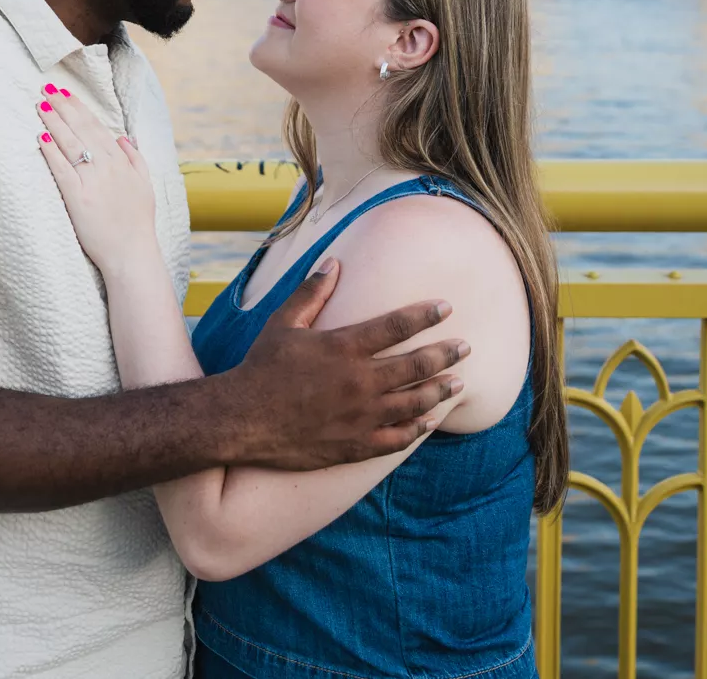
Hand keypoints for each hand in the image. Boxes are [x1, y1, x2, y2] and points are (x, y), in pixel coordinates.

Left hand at [35, 88, 158, 276]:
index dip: (80, 109)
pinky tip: (41, 138)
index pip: (97, 128)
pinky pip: (62, 170)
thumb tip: (123, 138)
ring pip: (71, 145)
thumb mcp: (145, 186)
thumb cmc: (137, 223)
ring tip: (41, 105)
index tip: (67, 94)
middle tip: (48, 90)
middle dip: (64, 108)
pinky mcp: (78, 199)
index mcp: (122, 163)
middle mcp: (108, 168)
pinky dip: (52, 153)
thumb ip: (136, 159)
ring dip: (55, 123)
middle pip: (82, 130)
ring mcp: (93, 182)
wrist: (132, 253)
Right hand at [220, 258, 467, 469]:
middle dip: (445, 354)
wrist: (241, 420)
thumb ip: (312, 293)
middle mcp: (359, 382)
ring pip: (413, 403)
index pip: (396, 326)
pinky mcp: (353, 444)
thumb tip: (334, 262)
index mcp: (343, 348)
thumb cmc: (261, 368)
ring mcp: (359, 416)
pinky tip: (428, 422)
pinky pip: (395, 438)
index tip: (446, 308)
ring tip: (458, 383)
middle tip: (465, 347)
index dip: (425, 315)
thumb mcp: (283, 323)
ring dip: (439, 391)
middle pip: (415, 365)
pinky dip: (415, 429)